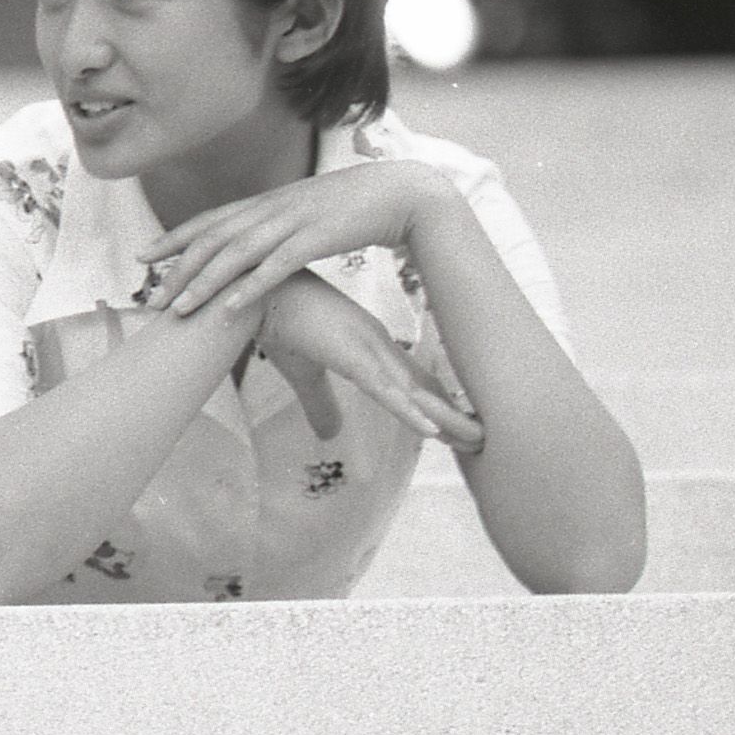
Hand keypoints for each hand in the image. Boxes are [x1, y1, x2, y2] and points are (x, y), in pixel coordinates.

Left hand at [142, 159, 450, 318]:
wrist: (402, 194)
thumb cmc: (355, 207)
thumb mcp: (306, 213)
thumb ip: (279, 226)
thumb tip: (258, 248)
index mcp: (268, 202)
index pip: (210, 220)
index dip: (174, 237)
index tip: (143, 255)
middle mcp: (272, 209)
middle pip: (212, 240)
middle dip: (178, 270)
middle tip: (152, 298)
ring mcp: (292, 222)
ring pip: (235, 255)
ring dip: (204, 284)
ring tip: (179, 310)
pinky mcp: (316, 239)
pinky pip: (275, 267)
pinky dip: (250, 288)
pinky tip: (229, 309)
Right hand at [257, 270, 481, 449]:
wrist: (250, 293)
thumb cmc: (274, 321)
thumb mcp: (301, 372)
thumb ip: (320, 401)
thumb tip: (331, 434)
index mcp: (368, 343)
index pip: (412, 379)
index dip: (437, 403)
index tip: (461, 423)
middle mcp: (376, 344)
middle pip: (423, 387)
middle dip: (454, 415)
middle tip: (485, 438)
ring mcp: (367, 349)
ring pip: (414, 393)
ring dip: (446, 420)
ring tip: (476, 442)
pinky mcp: (350, 355)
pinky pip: (385, 390)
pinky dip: (410, 412)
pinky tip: (433, 431)